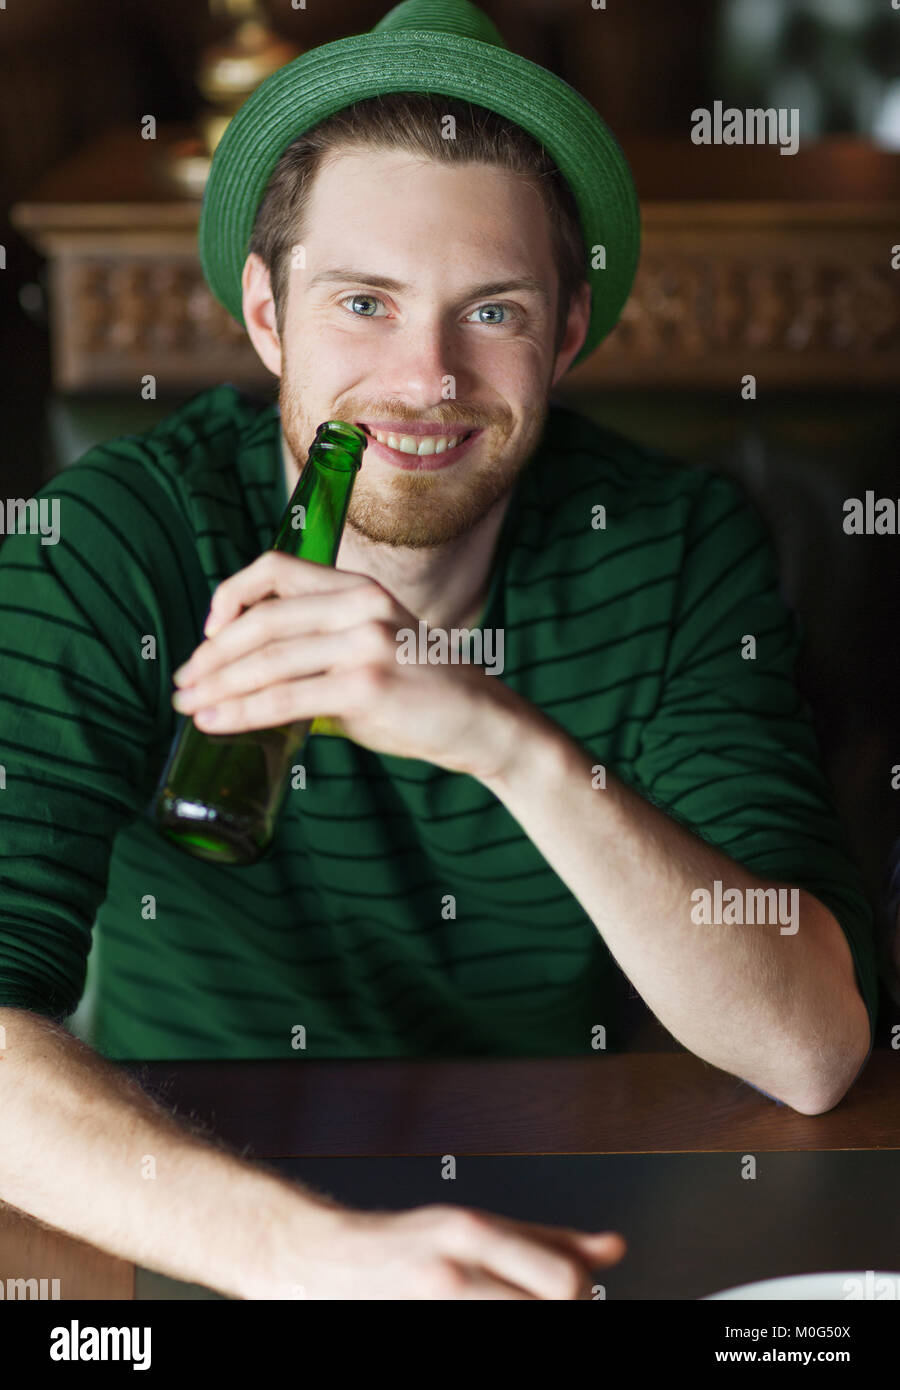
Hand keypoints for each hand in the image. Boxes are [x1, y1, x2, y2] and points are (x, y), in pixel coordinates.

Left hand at [171, 551, 523, 780]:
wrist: (481, 722)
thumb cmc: (419, 694)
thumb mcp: (368, 653)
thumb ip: (316, 654)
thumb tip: (248, 681)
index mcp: (357, 588)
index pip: (276, 568)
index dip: (230, 595)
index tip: (207, 630)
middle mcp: (360, 605)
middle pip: (261, 621)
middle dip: (211, 655)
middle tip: (183, 683)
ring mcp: (365, 643)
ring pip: (267, 661)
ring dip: (217, 686)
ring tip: (188, 707)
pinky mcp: (366, 686)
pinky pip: (286, 699)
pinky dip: (242, 713)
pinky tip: (216, 724)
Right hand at [255, 1199, 625, 1300]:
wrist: (317, 1261)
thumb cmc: (401, 1246)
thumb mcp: (471, 1229)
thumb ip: (543, 1241)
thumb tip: (613, 1248)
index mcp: (474, 1231)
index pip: (565, 1277)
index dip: (582, 1300)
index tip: (577, 1303)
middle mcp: (454, 1269)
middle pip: (554, 1301)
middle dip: (562, 1314)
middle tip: (552, 1313)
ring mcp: (432, 1307)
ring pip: (519, 1325)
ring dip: (529, 1323)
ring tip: (512, 1312)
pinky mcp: (416, 1331)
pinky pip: (473, 1347)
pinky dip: (493, 1336)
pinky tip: (489, 1325)